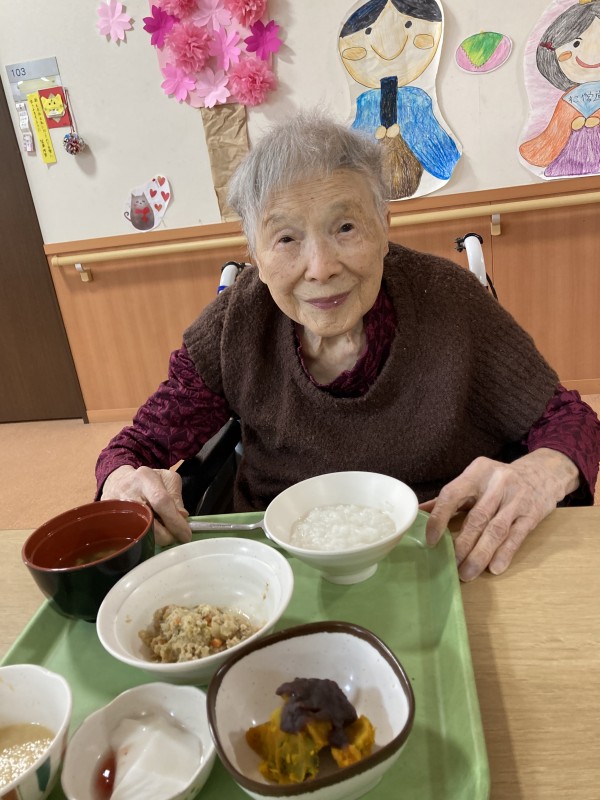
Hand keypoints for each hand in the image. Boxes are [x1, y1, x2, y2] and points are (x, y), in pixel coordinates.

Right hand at [101, 465, 191, 546]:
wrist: (119, 480)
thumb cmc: (147, 481)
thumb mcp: (167, 480)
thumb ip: (176, 497)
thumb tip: (182, 518)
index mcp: (145, 478)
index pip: (162, 501)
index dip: (175, 521)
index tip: (186, 535)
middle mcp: (128, 491)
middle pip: (148, 521)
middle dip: (165, 535)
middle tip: (175, 539)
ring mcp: (114, 506)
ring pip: (137, 531)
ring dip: (154, 539)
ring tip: (162, 536)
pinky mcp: (107, 518)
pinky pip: (127, 535)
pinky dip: (141, 538)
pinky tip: (148, 536)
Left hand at [422, 448, 579, 580]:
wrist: (544, 472)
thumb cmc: (500, 479)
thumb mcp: (476, 479)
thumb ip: (451, 496)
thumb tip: (419, 511)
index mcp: (477, 472)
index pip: (453, 494)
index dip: (440, 517)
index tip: (431, 540)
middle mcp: (497, 483)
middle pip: (476, 518)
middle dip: (462, 545)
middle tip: (450, 564)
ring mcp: (517, 499)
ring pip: (496, 530)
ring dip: (480, 554)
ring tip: (467, 573)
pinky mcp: (532, 514)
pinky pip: (516, 536)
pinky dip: (505, 553)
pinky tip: (495, 568)